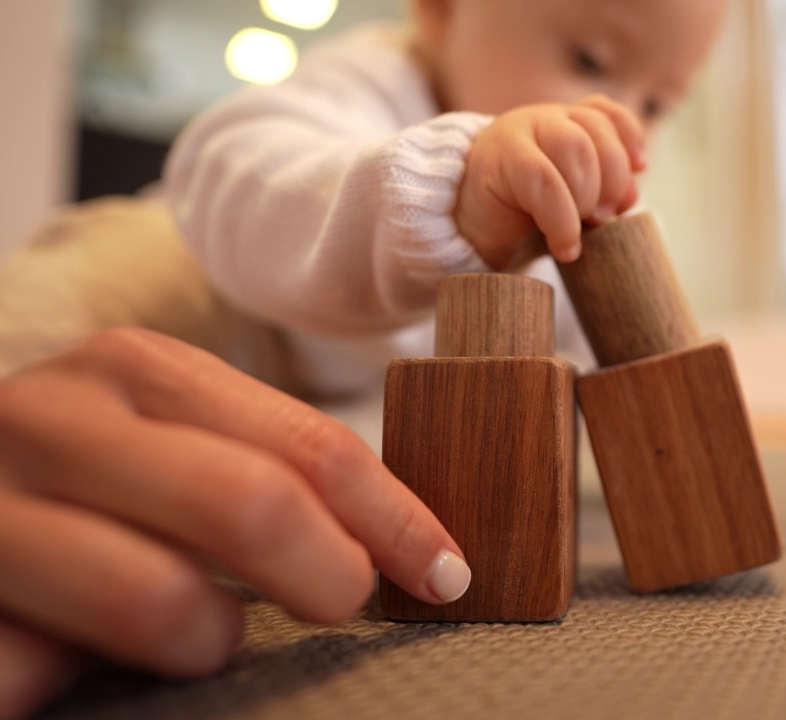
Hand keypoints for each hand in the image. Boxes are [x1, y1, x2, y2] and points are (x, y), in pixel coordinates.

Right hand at [0, 328, 467, 717]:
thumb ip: (257, 464)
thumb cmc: (75, 477)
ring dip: (204, 642)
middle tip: (336, 603)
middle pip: (251, 505)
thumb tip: (403, 544)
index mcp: (133, 369)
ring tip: (184, 631)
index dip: (396, 519)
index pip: (308, 447)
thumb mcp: (163, 438)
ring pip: (163, 604)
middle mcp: (53, 422)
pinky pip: (50, 673)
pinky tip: (72, 657)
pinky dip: (84, 679)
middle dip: (328, 575)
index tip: (446, 574)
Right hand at [455, 95, 646, 268]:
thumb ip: (603, 195)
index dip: (629, 135)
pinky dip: (563, 220)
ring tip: (580, 230)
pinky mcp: (499, 158)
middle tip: (603, 218)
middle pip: (595, 133)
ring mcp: (519, 132)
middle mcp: (544, 119)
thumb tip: (631, 196)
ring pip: (573, 148)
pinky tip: (565, 246)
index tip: (641, 167)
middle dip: (610, 180)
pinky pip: (544, 181)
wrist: (466, 229)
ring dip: (586, 196)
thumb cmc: (524, 217)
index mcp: (565, 122)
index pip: (605, 111)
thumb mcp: (573, 205)